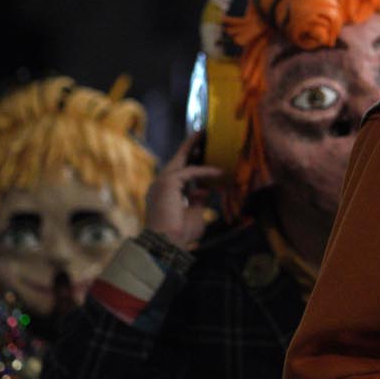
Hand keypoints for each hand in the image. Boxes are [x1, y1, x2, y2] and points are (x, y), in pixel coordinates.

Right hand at [144, 132, 222, 249]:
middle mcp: (160, 186)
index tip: (204, 155)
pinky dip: (205, 172)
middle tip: (200, 133)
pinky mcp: (167, 183)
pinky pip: (190, 172)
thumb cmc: (179, 235)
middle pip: (177, 161)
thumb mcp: (194, 215)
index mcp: (164, 194)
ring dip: (193, 147)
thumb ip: (198, 201)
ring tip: (204, 135)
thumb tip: (204, 189)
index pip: (180, 174)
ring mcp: (162, 183)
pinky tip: (219, 173)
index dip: (193, 165)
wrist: (166, 245)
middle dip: (188, 147)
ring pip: (180, 160)